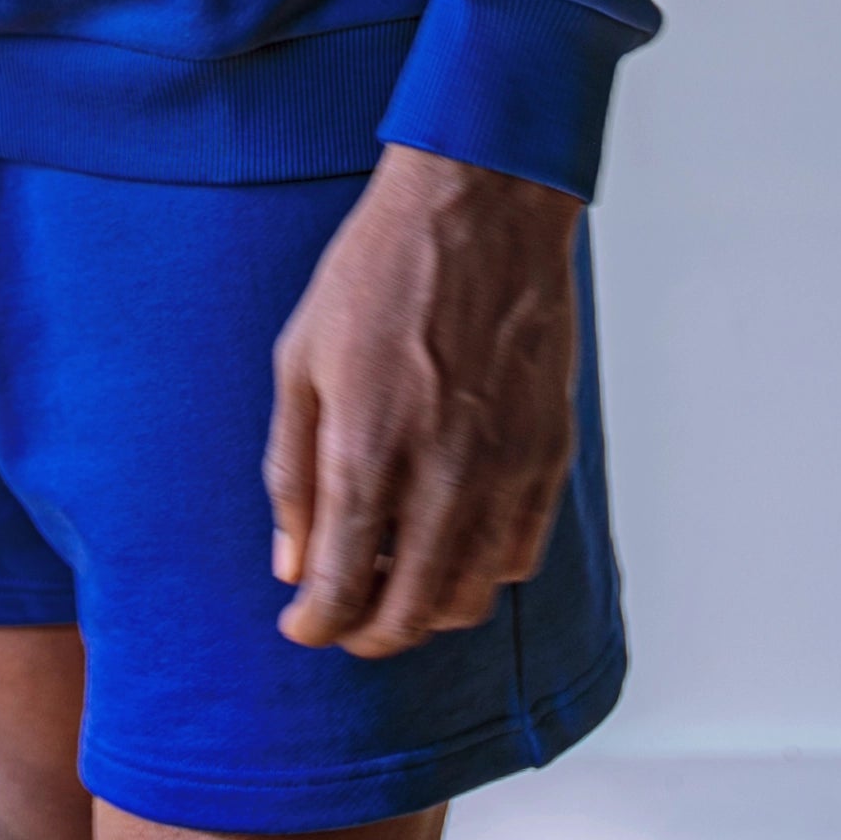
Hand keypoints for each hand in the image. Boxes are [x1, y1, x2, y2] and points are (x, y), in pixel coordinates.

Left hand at [264, 141, 582, 657]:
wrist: (478, 206)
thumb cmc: (378, 272)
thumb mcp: (301, 360)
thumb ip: (292, 471)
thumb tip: (292, 565)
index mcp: (368, 453)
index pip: (340, 590)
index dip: (315, 626)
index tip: (300, 624)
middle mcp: (443, 478)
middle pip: (409, 613)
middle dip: (366, 633)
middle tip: (343, 617)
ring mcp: (505, 470)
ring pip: (471, 598)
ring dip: (426, 611)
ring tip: (395, 582)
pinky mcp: (549, 453)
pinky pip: (521, 554)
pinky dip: (483, 573)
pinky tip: (452, 544)